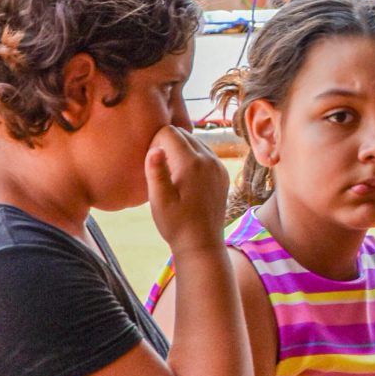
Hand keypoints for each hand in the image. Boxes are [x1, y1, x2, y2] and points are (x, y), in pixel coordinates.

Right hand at [147, 126, 230, 253]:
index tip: (152, 164)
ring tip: (171, 175)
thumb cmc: (175, 224)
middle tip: (160, 171)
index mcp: (191, 162)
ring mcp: (218, 166)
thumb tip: (154, 149)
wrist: (202, 243)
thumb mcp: (159, 200)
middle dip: (167, 145)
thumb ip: (156, 172)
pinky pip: (205, 154)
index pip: (169, 132)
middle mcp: (209, 159)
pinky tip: (185, 179)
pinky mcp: (222, 174)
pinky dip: (193, 158)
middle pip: (182, 134)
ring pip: (195, 142)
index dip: (154, 143)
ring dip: (180, 151)